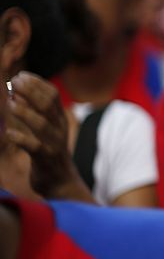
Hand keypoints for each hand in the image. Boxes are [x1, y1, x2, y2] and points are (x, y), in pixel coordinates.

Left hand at [4, 72, 93, 201]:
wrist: (61, 182)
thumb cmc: (48, 153)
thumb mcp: (47, 130)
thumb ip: (35, 112)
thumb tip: (15, 93)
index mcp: (60, 119)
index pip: (52, 94)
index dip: (37, 83)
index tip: (21, 76)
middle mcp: (59, 128)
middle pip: (48, 104)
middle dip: (31, 92)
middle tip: (14, 83)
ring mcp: (54, 143)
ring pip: (42, 124)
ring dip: (25, 112)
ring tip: (10, 103)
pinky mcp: (46, 159)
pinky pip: (34, 147)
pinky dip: (20, 139)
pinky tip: (8, 133)